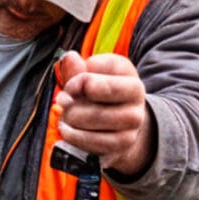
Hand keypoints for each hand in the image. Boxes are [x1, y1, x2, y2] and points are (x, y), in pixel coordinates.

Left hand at [55, 50, 154, 175]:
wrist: (117, 127)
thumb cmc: (96, 97)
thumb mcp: (86, 79)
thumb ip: (75, 70)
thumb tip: (69, 58)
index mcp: (125, 69)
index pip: (95, 67)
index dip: (75, 79)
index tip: (70, 87)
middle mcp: (136, 91)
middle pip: (94, 89)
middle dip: (71, 99)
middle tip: (63, 103)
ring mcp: (134, 118)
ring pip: (94, 116)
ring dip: (71, 118)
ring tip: (65, 118)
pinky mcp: (125, 141)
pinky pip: (94, 140)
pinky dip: (74, 136)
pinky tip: (68, 131)